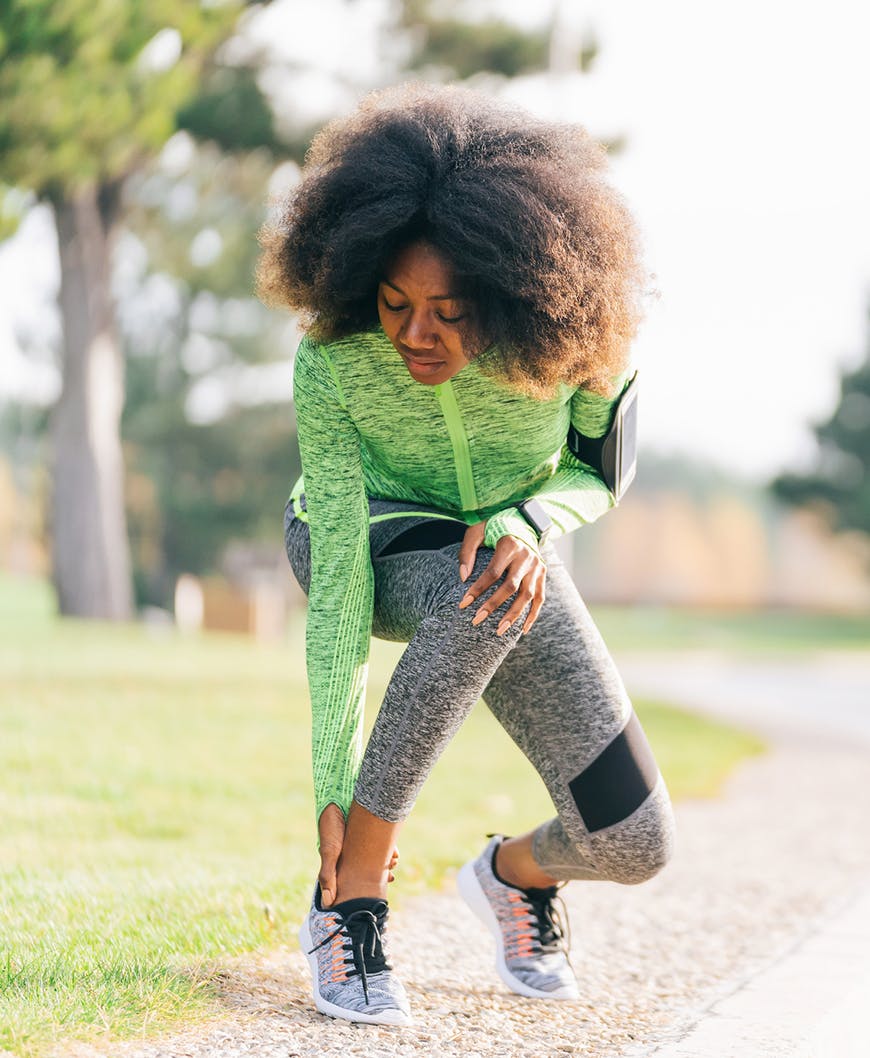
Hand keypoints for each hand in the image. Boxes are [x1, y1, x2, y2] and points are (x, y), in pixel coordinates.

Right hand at [317, 803, 399, 907]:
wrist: (338, 795)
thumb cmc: (331, 824)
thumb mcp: (329, 851)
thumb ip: (328, 876)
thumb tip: (329, 904)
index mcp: (338, 861)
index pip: (352, 880)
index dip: (365, 887)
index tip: (378, 892)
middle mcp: (349, 852)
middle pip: (367, 869)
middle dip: (380, 874)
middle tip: (391, 877)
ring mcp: (359, 841)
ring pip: (375, 857)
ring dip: (385, 861)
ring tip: (392, 862)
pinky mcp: (368, 829)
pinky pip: (380, 842)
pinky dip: (387, 847)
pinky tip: (393, 851)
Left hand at [457, 520, 545, 636]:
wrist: (523, 521)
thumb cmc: (495, 528)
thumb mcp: (476, 532)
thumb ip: (467, 552)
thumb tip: (463, 577)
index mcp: (509, 545)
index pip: (492, 572)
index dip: (477, 589)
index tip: (463, 603)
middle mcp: (526, 556)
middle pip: (510, 586)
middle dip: (493, 605)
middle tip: (476, 620)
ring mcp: (537, 566)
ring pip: (527, 595)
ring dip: (513, 615)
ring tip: (499, 631)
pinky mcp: (543, 574)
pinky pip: (540, 598)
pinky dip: (532, 615)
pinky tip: (522, 630)